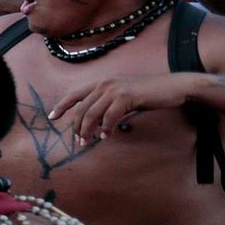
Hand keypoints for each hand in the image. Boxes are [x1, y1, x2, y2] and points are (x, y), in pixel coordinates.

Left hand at [50, 74, 187, 143]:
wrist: (172, 86)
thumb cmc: (147, 93)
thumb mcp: (121, 95)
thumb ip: (105, 103)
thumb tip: (92, 121)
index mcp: (101, 82)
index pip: (74, 94)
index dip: (61, 106)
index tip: (52, 118)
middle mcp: (105, 83)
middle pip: (81, 109)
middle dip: (77, 127)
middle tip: (79, 141)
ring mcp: (115, 89)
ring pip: (92, 114)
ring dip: (88, 131)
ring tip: (88, 142)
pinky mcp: (126, 97)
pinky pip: (109, 117)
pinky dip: (106, 128)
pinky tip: (107, 136)